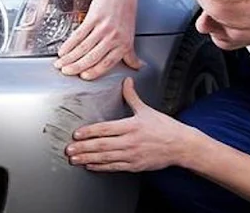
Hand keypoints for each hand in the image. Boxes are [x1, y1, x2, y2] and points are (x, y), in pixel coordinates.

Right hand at [54, 0, 141, 80]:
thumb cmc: (125, 15)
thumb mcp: (130, 36)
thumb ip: (130, 54)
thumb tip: (137, 67)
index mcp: (123, 45)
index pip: (106, 64)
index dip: (93, 72)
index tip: (83, 77)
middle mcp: (114, 38)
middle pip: (92, 57)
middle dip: (76, 67)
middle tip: (66, 72)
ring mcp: (103, 28)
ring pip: (83, 48)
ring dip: (69, 57)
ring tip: (61, 63)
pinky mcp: (94, 18)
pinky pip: (78, 35)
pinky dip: (69, 44)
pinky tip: (63, 50)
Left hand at [65, 77, 196, 171]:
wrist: (181, 145)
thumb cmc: (165, 127)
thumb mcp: (147, 110)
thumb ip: (132, 96)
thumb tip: (126, 81)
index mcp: (131, 126)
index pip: (105, 128)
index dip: (89, 132)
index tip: (77, 134)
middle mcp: (129, 141)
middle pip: (101, 145)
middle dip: (83, 148)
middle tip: (69, 149)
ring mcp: (131, 155)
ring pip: (105, 158)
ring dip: (88, 158)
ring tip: (74, 159)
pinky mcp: (134, 166)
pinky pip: (114, 167)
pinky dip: (100, 167)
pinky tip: (90, 166)